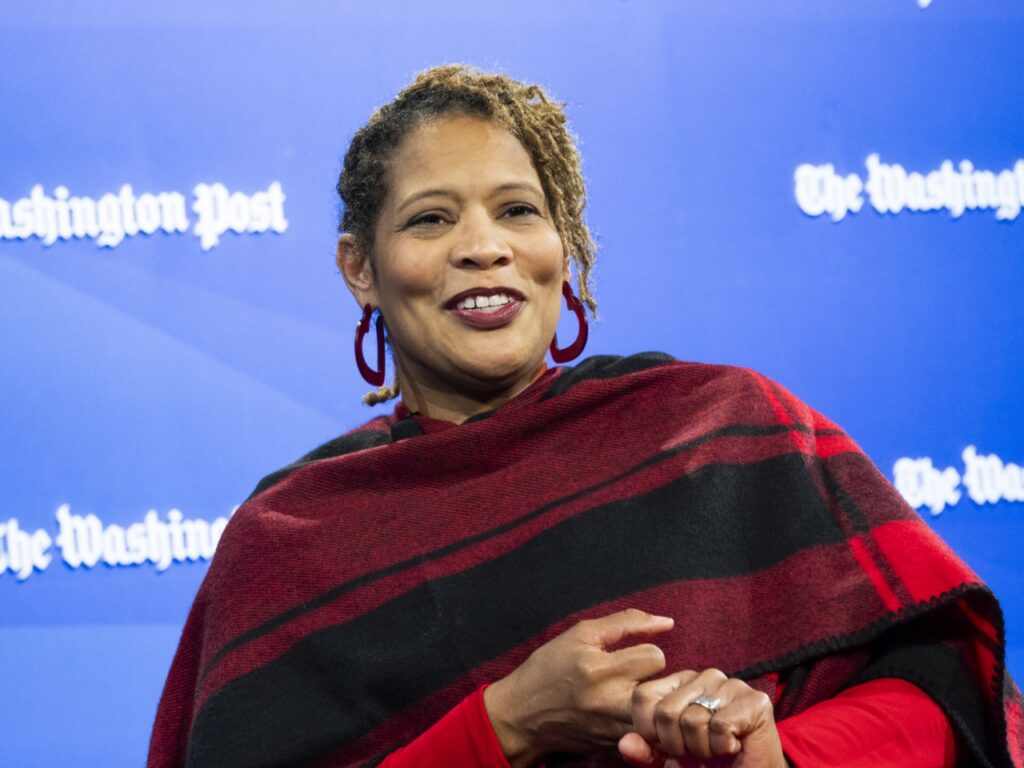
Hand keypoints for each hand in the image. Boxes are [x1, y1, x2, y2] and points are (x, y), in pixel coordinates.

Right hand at [484, 609, 673, 766]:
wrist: (521, 715)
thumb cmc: (549, 668)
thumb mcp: (580, 635)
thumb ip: (626, 623)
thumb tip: (667, 622)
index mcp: (598, 669)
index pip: (655, 656)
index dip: (646, 651)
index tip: (631, 655)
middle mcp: (608, 702)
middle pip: (662, 688)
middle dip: (654, 678)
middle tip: (636, 677)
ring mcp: (613, 729)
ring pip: (658, 714)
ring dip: (651, 702)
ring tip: (633, 694)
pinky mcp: (615, 747)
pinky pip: (647, 732)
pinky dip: (642, 722)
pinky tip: (624, 713)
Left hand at [618, 668, 787, 767]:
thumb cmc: (707, 766)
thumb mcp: (667, 760)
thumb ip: (645, 751)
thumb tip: (624, 744)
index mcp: (678, 683)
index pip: (643, 696)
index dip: (649, 732)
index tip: (669, 746)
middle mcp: (703, 676)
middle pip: (666, 711)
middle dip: (677, 745)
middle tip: (697, 751)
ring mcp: (730, 685)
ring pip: (692, 720)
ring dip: (702, 749)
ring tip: (716, 748)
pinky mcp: (754, 701)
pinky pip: (720, 727)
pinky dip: (723, 748)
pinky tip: (734, 746)